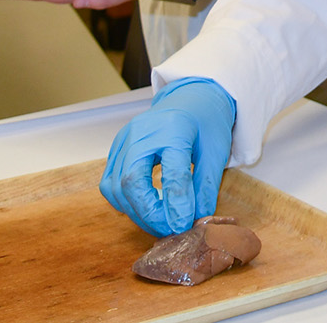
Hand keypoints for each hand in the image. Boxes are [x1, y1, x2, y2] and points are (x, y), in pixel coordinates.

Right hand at [102, 78, 235, 236]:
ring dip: (136, 212)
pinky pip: (110, 182)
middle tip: (170, 229)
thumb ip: (204, 186)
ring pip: (116, 186)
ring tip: (159, 223)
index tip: (183, 225)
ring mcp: (124, 139)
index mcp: (174, 128)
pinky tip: (144, 208)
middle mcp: (142, 131)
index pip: (172, 173)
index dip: (176, 204)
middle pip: (132, 182)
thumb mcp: (216, 152)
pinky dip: (124, 201)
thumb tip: (196, 220)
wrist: (191, 97)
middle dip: (150, 214)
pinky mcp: (116, 148)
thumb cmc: (206, 122)